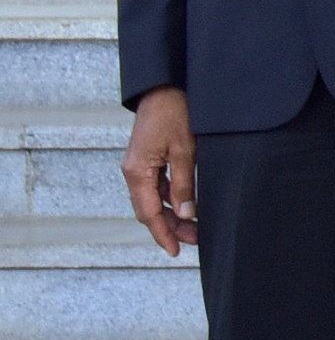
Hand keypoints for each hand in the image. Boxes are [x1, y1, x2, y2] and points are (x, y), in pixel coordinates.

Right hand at [122, 86, 195, 255]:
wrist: (164, 88)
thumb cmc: (175, 114)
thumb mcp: (185, 151)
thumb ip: (184, 184)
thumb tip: (186, 214)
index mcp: (137, 171)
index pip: (148, 213)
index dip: (162, 234)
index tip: (174, 251)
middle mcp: (133, 171)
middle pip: (149, 209)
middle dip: (170, 228)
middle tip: (196, 240)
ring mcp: (139, 166)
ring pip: (153, 200)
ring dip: (171, 215)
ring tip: (195, 228)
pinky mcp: (147, 160)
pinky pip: (156, 187)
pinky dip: (170, 200)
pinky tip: (186, 207)